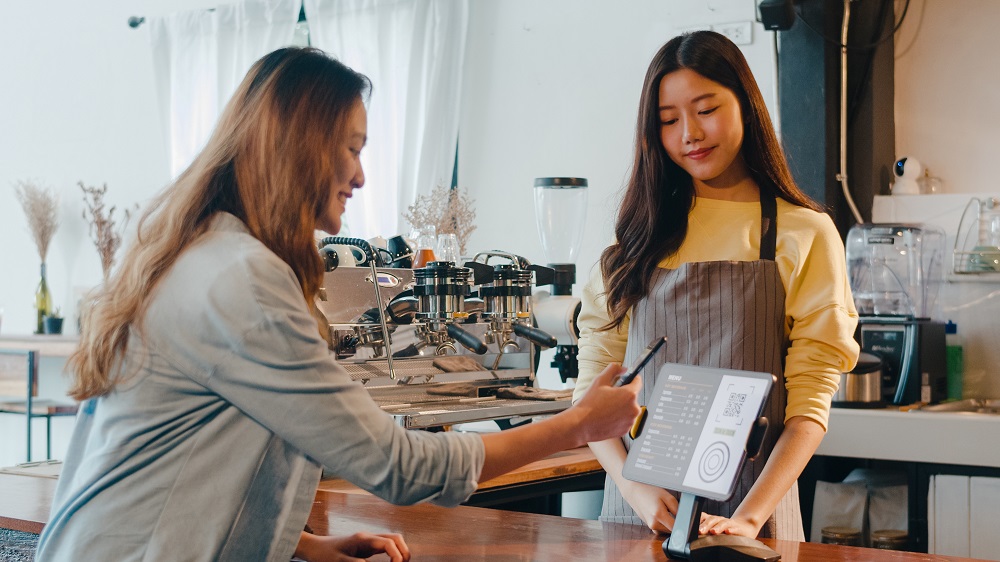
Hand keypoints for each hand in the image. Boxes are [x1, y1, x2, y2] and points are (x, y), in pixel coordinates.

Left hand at [295, 531, 409, 561]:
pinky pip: (385, 547)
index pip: (388, 543)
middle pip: (395, 538)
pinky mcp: (366, 546)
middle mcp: (369, 537)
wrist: (315, 548)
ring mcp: (368, 541)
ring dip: (400, 551)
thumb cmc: (325, 554)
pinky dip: (393, 553)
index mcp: (364, 539)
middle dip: (404, 551)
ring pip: (392, 541)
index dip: (397, 555)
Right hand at [570, 363, 642, 443]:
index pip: (638, 381)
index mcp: (629, 395)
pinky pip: (625, 420)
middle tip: (609, 395)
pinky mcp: (625, 431)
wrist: (581, 425)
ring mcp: (630, 421)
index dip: (631, 378)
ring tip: (606, 407)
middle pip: (633, 396)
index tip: (626, 379)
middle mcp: (634, 409)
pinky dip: (618, 418)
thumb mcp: (600, 381)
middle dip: (623, 394)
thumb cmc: (589, 404)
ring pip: (629, 409)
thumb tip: (623, 368)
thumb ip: (613, 370)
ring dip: (621, 407)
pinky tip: (606, 416)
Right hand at [618, 479, 677, 532]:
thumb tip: (683, 518)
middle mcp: (653, 524)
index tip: (684, 520)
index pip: (675, 528)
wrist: (633, 490)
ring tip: (664, 509)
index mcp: (658, 515)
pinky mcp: (649, 525)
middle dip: (675, 522)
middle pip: (671, 530)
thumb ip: (677, 508)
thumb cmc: (649, 491)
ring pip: (666, 529)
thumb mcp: (666, 496)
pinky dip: (662, 522)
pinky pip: (660, 527)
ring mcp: (650, 526)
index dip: (682, 525)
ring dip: (668, 522)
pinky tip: (659, 512)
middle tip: (672, 510)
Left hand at [698, 514, 760, 537]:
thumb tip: (692, 533)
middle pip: (712, 519)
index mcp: (712, 519)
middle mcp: (720, 520)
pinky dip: (732, 530)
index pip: (703, 517)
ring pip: (723, 523)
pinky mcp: (739, 529)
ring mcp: (730, 523)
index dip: (698, 520)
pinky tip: (728, 532)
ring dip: (717, 527)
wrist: (744, 527)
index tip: (691, 526)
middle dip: (705, 525)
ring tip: (713, 532)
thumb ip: (704, 529)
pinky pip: (735, 528)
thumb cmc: (726, 529)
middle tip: (700, 531)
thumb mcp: (714, 528)